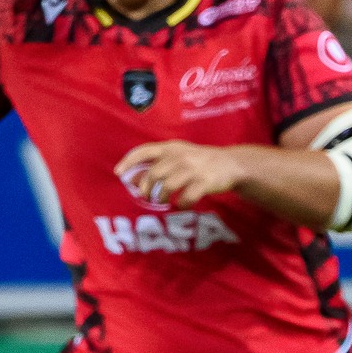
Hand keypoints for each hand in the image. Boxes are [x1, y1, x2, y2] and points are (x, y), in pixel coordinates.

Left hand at [113, 141, 245, 208]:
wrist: (232, 164)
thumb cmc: (201, 161)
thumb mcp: (179, 155)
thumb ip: (158, 164)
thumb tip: (134, 179)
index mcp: (171, 147)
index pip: (144, 151)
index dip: (129, 162)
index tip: (119, 173)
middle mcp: (180, 156)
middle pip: (154, 173)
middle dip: (147, 188)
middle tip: (147, 197)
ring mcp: (193, 169)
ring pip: (168, 186)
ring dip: (162, 197)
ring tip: (162, 202)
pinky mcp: (204, 182)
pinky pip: (187, 197)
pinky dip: (181, 204)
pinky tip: (182, 205)